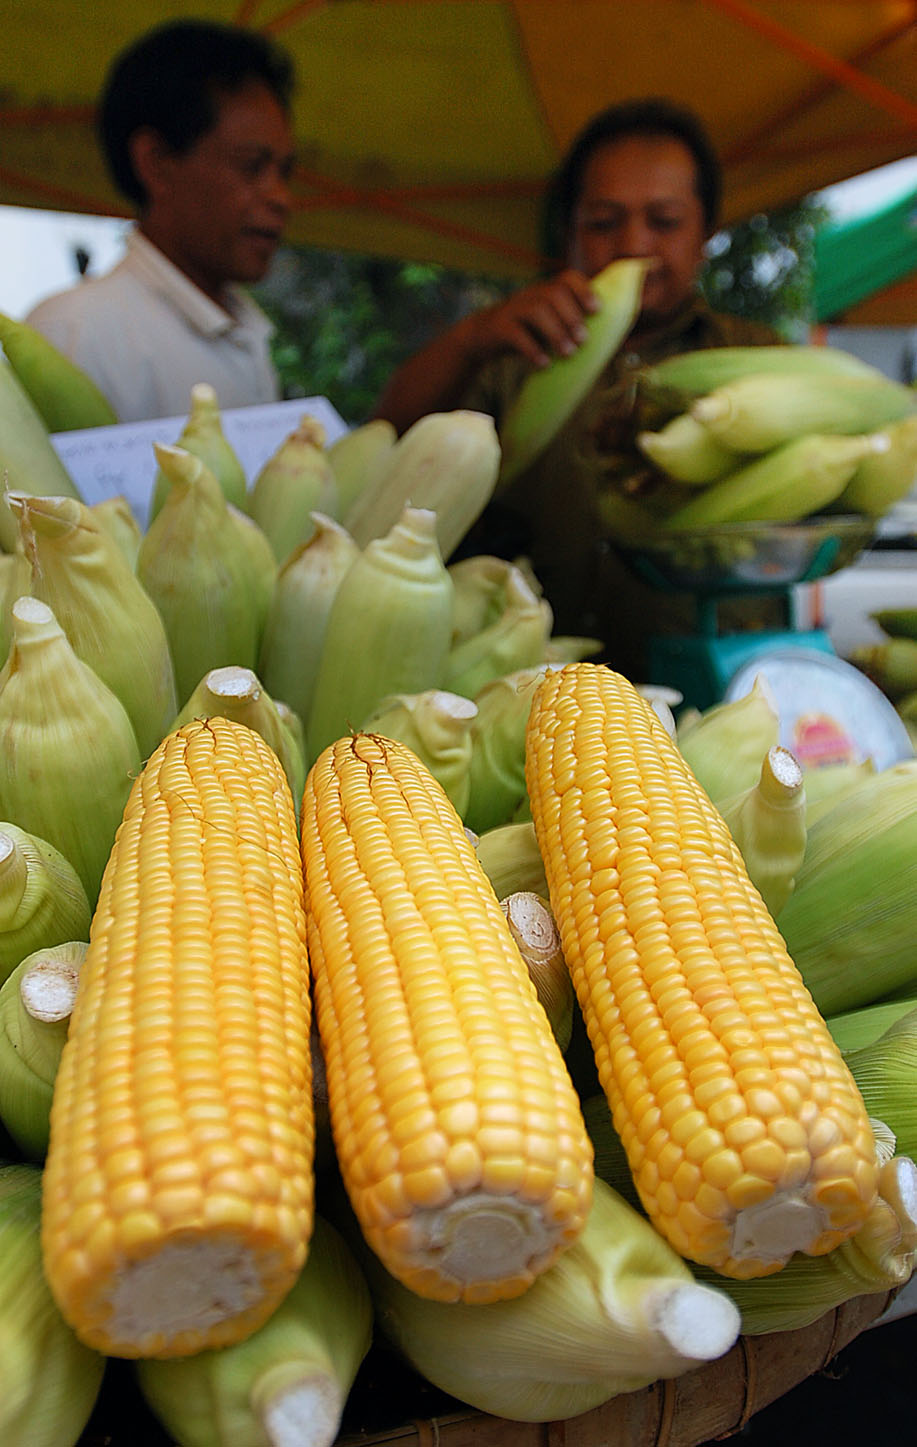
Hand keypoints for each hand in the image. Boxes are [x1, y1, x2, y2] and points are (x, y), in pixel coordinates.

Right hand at [464, 269, 598, 369]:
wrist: (482, 337)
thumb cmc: (524, 332)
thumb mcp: (545, 323)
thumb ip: (567, 325)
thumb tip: (605, 341)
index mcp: (544, 292)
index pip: (567, 279)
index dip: (583, 291)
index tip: (596, 311)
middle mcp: (530, 295)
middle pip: (553, 294)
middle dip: (571, 316)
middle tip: (583, 340)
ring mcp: (513, 309)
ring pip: (536, 311)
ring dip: (556, 332)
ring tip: (568, 353)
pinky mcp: (499, 327)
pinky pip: (516, 334)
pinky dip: (532, 349)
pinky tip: (544, 364)